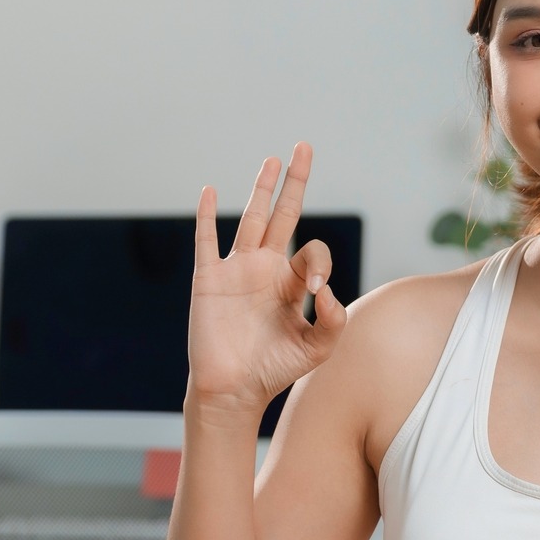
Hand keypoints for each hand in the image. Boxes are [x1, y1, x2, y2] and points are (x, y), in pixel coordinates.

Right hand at [186, 144, 347, 419]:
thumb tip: (326, 288)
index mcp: (292, 283)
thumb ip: (333, 320)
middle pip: (283, 215)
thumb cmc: (275, 370)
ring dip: (261, 188)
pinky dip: (207, 216)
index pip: (313, 253)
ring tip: (272, 160)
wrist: (234, 391)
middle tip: (304, 147)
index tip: (316, 289)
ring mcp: (236, 271)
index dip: (320, 262)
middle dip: (295, 182)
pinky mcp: (209, 280)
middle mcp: (265, 269)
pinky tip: (210, 191)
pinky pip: (206, 241)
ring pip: (251, 219)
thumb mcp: (318, 349)